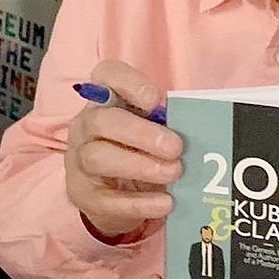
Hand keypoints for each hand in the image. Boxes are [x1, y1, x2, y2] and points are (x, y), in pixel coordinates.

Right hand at [66, 59, 182, 239]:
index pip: (106, 75)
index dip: (128, 82)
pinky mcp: (82, 194)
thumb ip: (167, 123)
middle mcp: (85, 127)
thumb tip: (199, 126)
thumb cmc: (136, 151)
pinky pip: (106, 199)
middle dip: (141, 133)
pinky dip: (139, 202)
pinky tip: (165, 203)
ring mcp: (78, 161)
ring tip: (173, 172)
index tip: (154, 100)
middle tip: (175, 147)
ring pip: (97, 158)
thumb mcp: (150, 131)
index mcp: (104, 101)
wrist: (110, 196)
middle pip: (102, 121)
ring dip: (140, 165)